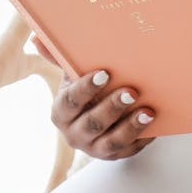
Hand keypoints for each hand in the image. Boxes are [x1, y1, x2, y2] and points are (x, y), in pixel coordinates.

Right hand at [34, 38, 155, 158]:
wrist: (102, 117)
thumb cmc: (88, 91)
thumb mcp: (73, 76)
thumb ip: (60, 59)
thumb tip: (37, 37)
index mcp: (61, 112)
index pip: (70, 102)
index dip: (86, 88)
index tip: (104, 73)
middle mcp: (74, 134)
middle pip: (92, 124)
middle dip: (112, 108)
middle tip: (131, 91)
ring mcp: (95, 148)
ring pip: (111, 142)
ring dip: (130, 126)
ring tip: (147, 111)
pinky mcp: (115, 155)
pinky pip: (129, 149)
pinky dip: (142, 137)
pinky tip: (154, 123)